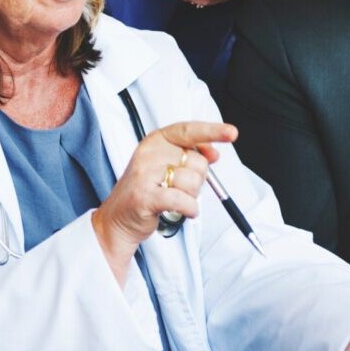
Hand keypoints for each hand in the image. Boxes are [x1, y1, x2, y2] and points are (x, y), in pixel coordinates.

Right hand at [91, 121, 234, 281]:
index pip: (188, 130)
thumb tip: (214, 153)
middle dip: (197, 179)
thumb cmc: (146, 191)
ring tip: (175, 199)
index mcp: (156, 141)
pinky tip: (185, 211)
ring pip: (193, 182)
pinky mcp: (145, 196)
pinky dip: (191, 209)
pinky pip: (184, 200)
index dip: (213, 131)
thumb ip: (190, 155)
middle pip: (197, 161)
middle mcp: (149, 153)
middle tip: (178, 187)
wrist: (117, 220)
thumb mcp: (165, 165)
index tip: (231, 132)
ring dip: (191, 196)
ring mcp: (144, 174)